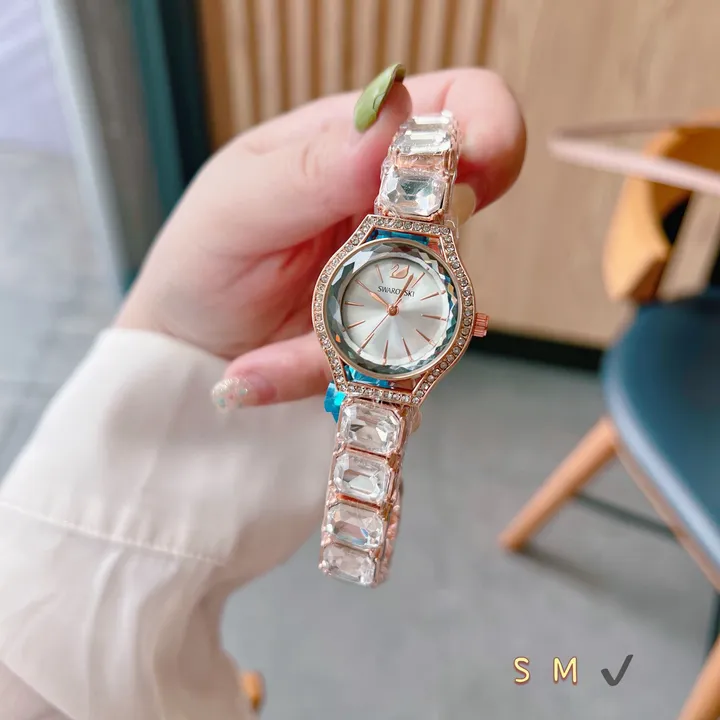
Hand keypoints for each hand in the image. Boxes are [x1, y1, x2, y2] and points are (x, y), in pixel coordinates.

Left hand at [115, 67, 524, 407]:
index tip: (478, 171)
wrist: (193, 339)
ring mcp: (400, 268)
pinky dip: (354, 374)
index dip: (490, 129)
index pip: (461, 107)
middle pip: (467, 213)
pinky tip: (282, 370)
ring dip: (365, 341)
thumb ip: (312, 168)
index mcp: (356, 140)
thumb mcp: (238, 206)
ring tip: (276, 355)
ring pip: (441, 301)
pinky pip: (409, 356)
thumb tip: (395, 114)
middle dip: (423, 263)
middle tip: (344, 293)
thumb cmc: (205, 257)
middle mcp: (392, 200)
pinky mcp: (395, 327)